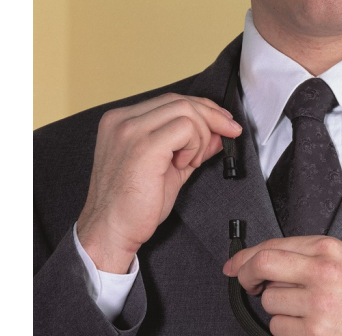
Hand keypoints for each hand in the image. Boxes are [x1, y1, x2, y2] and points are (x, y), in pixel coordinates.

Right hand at [77, 93, 241, 272]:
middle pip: (180, 101)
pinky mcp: (143, 146)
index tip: (224, 123)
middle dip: (212, 117)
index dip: (203, 109)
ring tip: (191, 163)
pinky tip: (184, 165)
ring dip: (201, 137)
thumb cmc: (133, 207)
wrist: (111, 230)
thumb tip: (218, 136)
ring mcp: (130, 130)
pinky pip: (185, 129)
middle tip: (230, 134)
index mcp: (123, 122)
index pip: (171, 101)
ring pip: (185, 111)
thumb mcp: (170, 171)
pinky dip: (194, 146)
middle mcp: (123, 120)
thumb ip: (191, 150)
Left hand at [223, 236, 341, 335]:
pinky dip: (287, 330)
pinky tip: (308, 329)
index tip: (234, 266)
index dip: (246, 256)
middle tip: (247, 285)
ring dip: (278, 309)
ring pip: (268, 300)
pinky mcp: (314, 332)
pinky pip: (277, 327)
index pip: (273, 245)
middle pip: (262, 265)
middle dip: (245, 275)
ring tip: (305, 313)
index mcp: (328, 250)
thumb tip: (260, 261)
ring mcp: (317, 303)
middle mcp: (322, 272)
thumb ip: (306, 257)